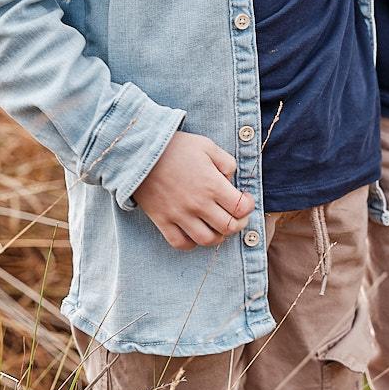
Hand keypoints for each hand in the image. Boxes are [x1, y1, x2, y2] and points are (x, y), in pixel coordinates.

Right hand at [133, 133, 252, 248]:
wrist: (139, 151)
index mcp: (212, 185)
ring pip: (207, 240)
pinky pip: (180, 243)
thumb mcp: (207, 145)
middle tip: (236, 215)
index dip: (249, 206)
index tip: (245, 199)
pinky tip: (195, 232)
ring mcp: (180, 215)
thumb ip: (226, 162)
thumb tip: (231, 180)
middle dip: (239, 223)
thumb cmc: (175, 146)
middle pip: (229, 227)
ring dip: (218, 236)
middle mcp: (198, 204)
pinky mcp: (163, 221)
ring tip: (217, 226)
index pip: (242, 208)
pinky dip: (191, 243)